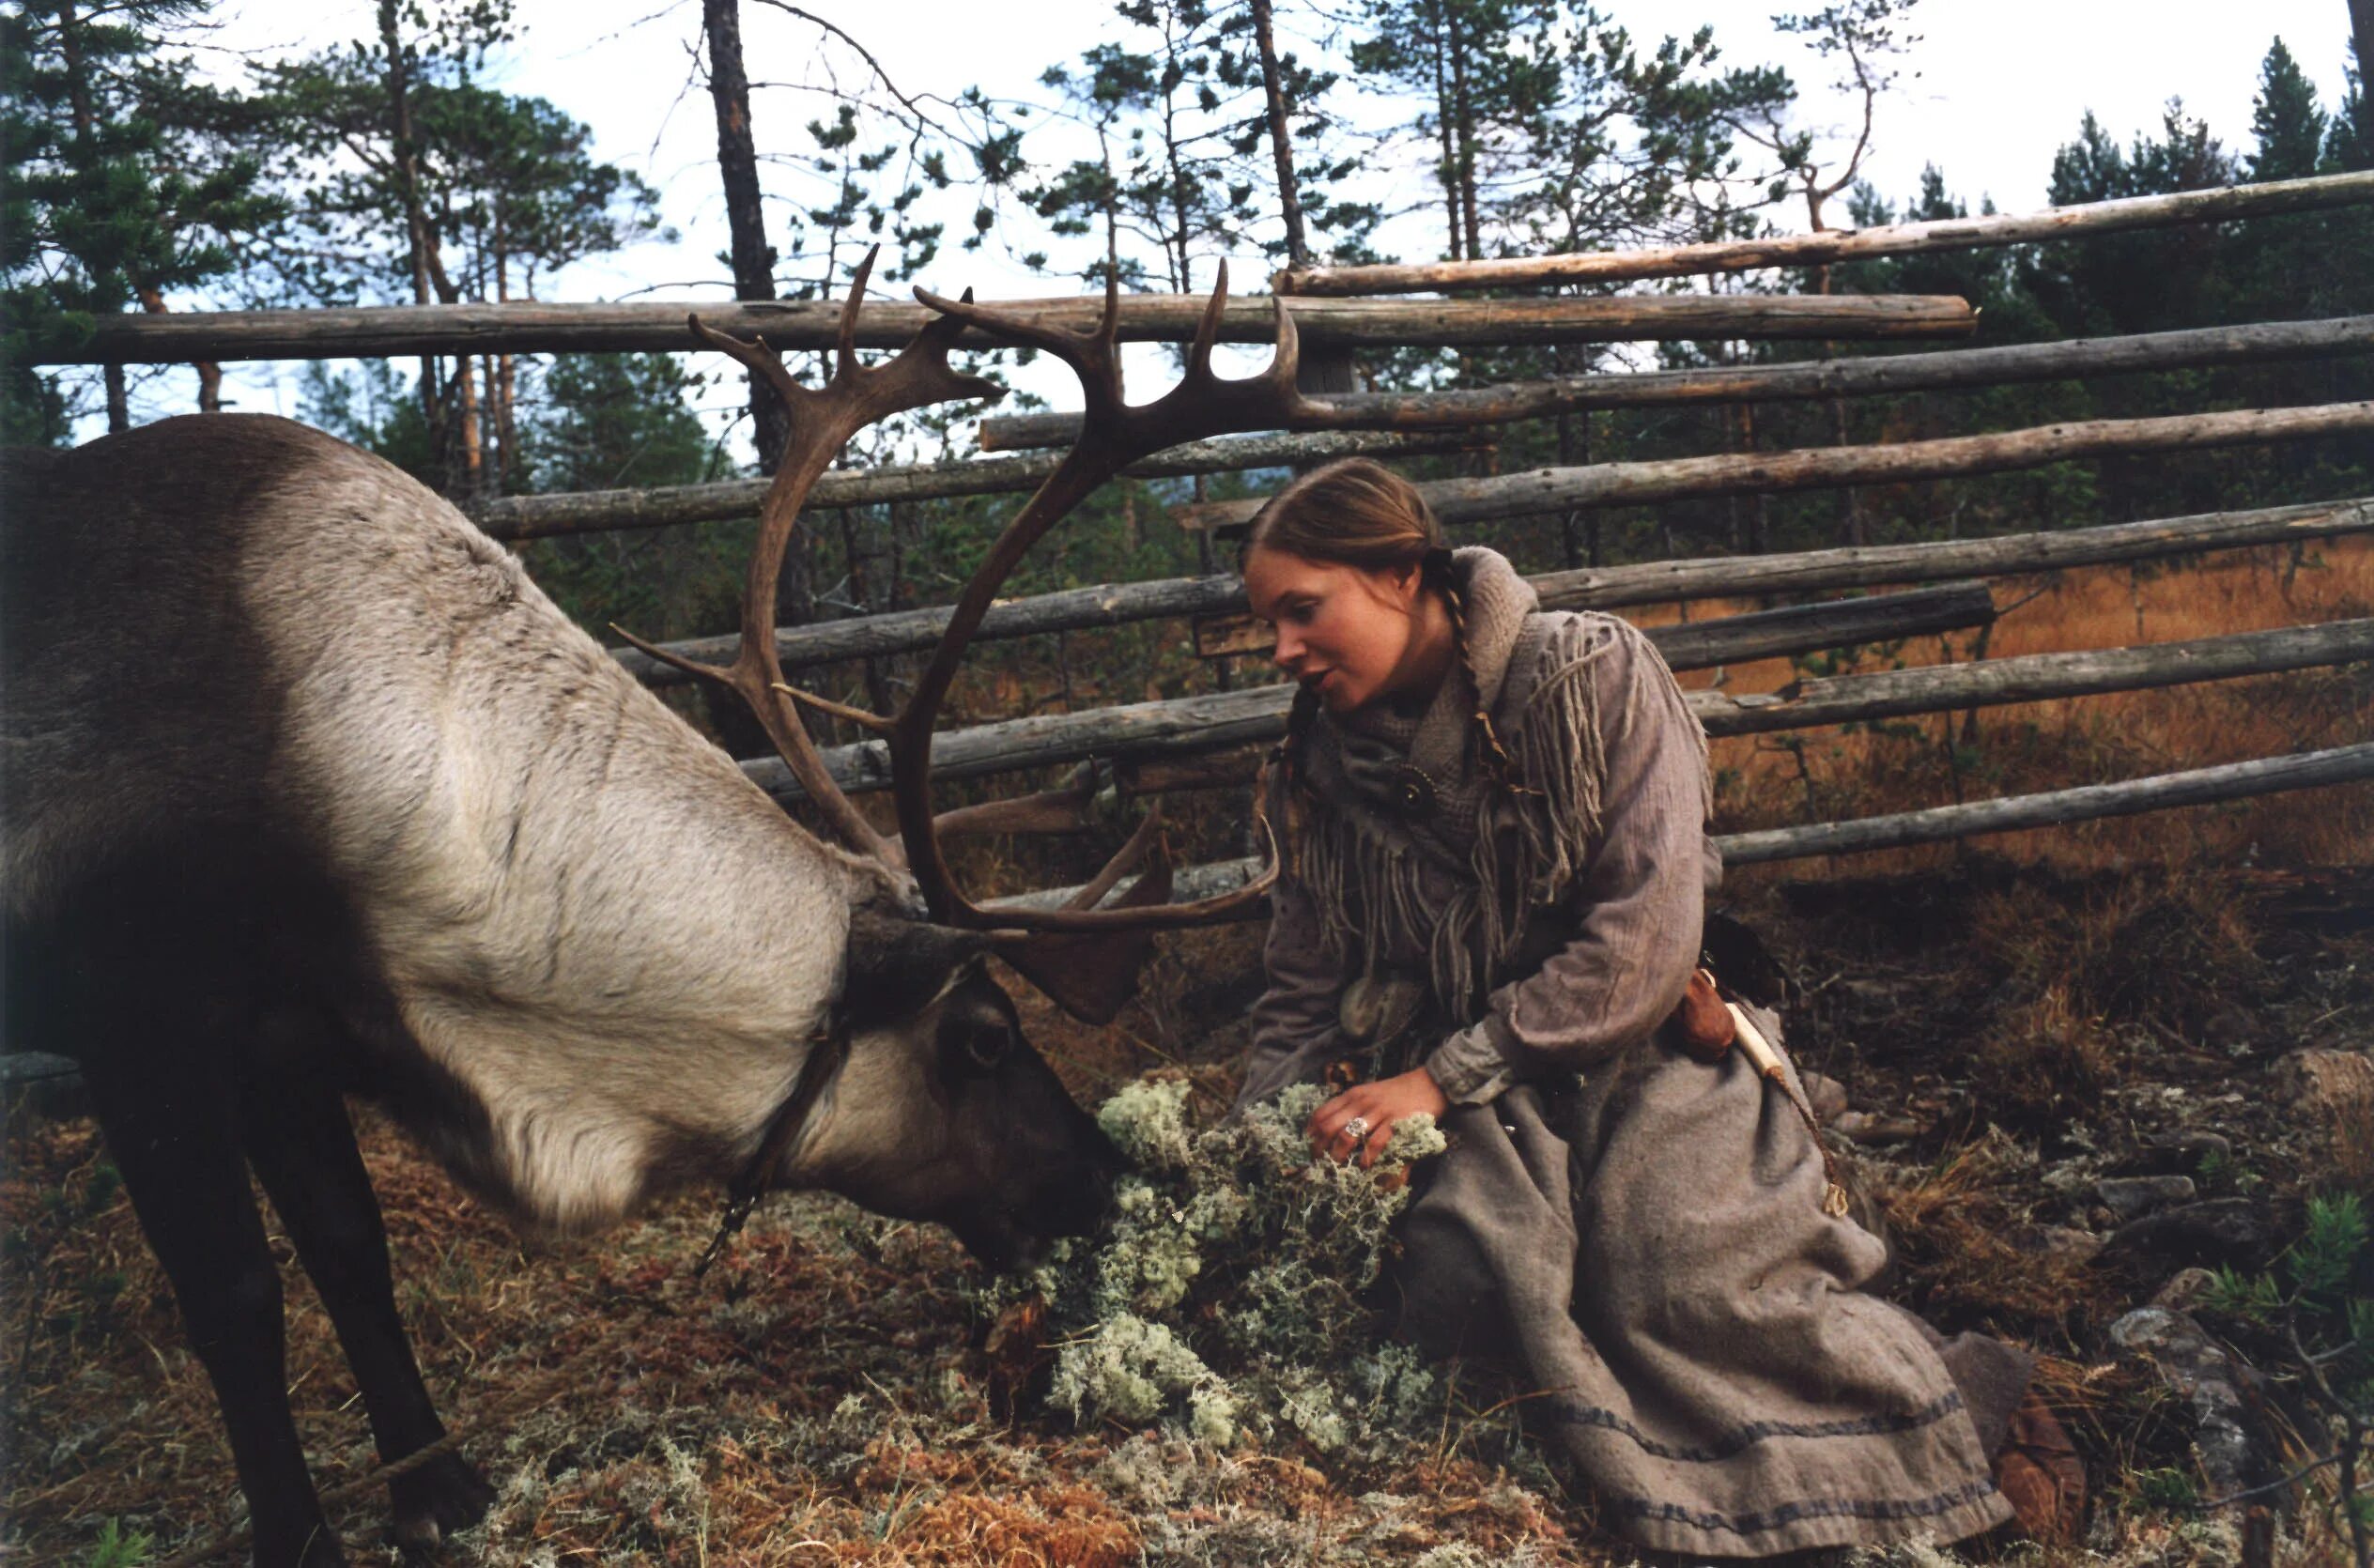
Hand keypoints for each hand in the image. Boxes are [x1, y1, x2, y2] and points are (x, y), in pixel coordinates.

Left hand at [1307, 1067, 1449, 1168]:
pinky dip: (1366, 1157)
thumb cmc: (1398, 1092)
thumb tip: (1334, 1131)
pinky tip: (1364, 1166)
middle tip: (1320, 1163)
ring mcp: (1377, 1112)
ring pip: (1347, 1136)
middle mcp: (1361, 1102)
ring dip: (1338, 1155)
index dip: (1311, 1133)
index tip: (1310, 1148)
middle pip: (1329, 1127)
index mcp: (1352, 1095)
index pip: (1321, 1113)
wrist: (1430, 1083)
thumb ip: (1353, 1108)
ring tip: (1337, 1168)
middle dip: (1320, 1148)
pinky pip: (1375, 1142)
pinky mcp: (1395, 1122)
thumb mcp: (1370, 1094)